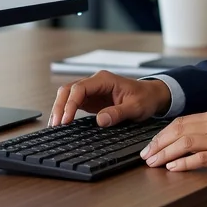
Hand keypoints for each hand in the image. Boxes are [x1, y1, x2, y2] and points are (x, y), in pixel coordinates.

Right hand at [50, 71, 170, 126]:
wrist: (151, 96)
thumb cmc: (145, 98)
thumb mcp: (136, 107)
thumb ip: (118, 113)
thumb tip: (101, 120)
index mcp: (104, 80)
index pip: (80, 88)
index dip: (70, 104)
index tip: (66, 120)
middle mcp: (95, 82)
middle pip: (68, 90)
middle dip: (60, 106)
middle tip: (55, 125)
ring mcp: (91, 90)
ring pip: (68, 96)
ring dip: (60, 109)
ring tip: (54, 126)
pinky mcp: (91, 100)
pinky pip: (73, 103)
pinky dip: (66, 112)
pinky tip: (62, 124)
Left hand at [141, 110, 206, 179]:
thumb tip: (187, 141)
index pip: (182, 121)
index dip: (162, 134)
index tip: (151, 145)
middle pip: (179, 129)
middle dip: (158, 143)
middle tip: (146, 155)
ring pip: (186, 142)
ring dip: (166, 153)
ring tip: (153, 163)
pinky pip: (201, 158)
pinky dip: (184, 163)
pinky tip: (174, 168)